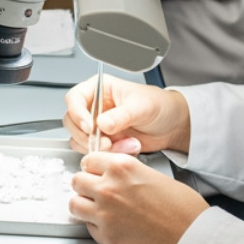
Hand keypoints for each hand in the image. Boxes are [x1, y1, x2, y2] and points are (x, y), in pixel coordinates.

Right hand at [63, 74, 190, 155]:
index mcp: (99, 89)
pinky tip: (126, 148)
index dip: (78, 113)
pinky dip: (109, 154)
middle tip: (105, 142)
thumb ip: (121, 115)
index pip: (74, 98)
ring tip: (123, 145)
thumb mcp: (141, 106)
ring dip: (99, 147)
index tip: (90, 127)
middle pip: (72, 121)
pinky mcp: (103, 141)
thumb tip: (102, 123)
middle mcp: (94, 106)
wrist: (172, 125)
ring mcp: (97, 125)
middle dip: (86, 136)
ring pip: (80, 139)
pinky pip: (94, 151)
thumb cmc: (158, 105)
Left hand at [69, 151, 207, 243]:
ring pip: (74, 204)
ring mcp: (105, 213)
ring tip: (97, 210)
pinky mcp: (107, 237)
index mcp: (122, 167)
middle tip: (94, 193)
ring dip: (84, 206)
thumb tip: (114, 176)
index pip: (88, 160)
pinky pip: (88, 227)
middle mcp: (109, 188)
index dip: (93, 168)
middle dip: (85, 186)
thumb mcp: (154, 175)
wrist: (192, 238)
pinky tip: (111, 226)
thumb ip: (128, 173)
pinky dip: (96, 227)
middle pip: (77, 180)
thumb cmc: (183, 210)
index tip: (95, 173)